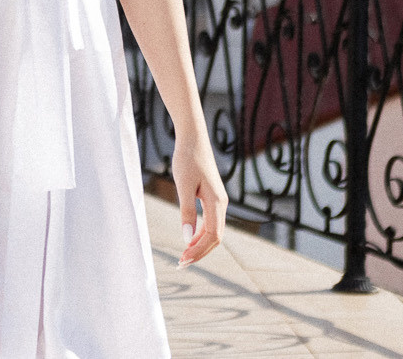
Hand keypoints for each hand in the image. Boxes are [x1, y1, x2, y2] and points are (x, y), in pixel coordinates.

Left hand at [172, 133, 226, 266]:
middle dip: (200, 252)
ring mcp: (218, 200)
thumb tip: (186, 239)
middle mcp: (221, 204)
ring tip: (184, 255)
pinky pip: (210, 222)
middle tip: (181, 263)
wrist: (192, 138)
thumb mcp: (183, 185)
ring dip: (200, 244)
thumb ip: (186, 211)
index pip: (212, 237)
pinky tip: (189, 238)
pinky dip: (200, 233)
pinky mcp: (212, 196)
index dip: (199, 251)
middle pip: (215, 237)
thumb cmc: (186, 159)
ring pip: (214, 231)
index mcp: (217, 203)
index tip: (183, 261)